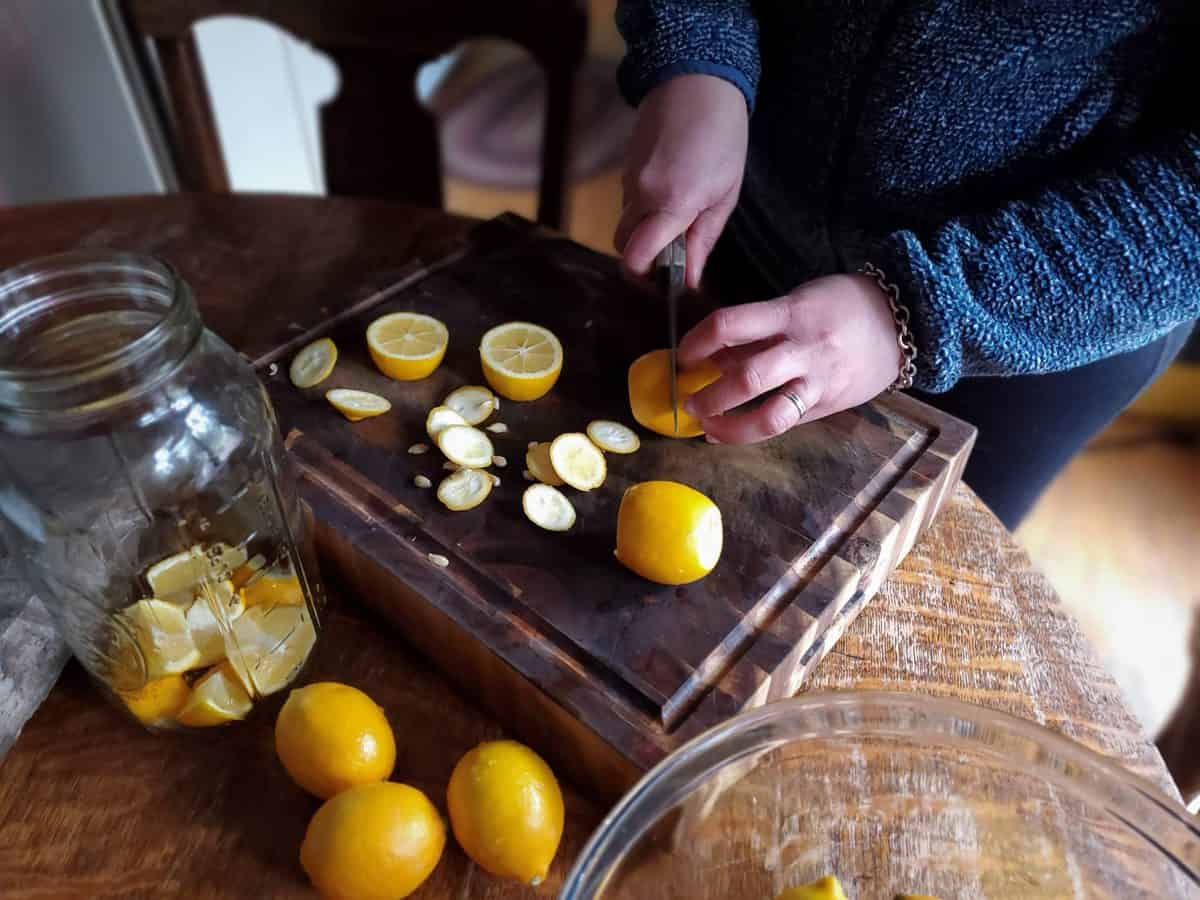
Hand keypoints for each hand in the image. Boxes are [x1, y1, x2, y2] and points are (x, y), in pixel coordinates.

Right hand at [615, 74, 748, 288]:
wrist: (696, 81)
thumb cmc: (722, 135)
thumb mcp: (725, 194)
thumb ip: (704, 240)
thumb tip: (691, 280)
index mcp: (672, 202)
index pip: (638, 257)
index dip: (647, 277)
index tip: (667, 282)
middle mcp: (642, 193)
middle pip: (624, 247)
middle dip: (643, 260)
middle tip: (673, 259)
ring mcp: (629, 180)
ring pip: (625, 225)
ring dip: (645, 233)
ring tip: (677, 219)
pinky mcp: (624, 169)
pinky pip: (628, 203)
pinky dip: (644, 211)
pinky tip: (669, 194)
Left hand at [679, 274, 901, 442]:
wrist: (903, 322)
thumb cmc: (841, 306)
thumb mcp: (798, 301)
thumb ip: (759, 330)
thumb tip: (714, 356)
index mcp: (791, 313)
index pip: (730, 324)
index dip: (698, 341)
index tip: (684, 354)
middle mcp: (804, 349)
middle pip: (747, 378)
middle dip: (710, 395)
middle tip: (688, 400)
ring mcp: (818, 381)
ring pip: (769, 415)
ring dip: (729, 426)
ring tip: (706, 426)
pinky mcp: (828, 405)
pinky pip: (787, 422)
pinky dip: (754, 431)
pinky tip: (731, 433)